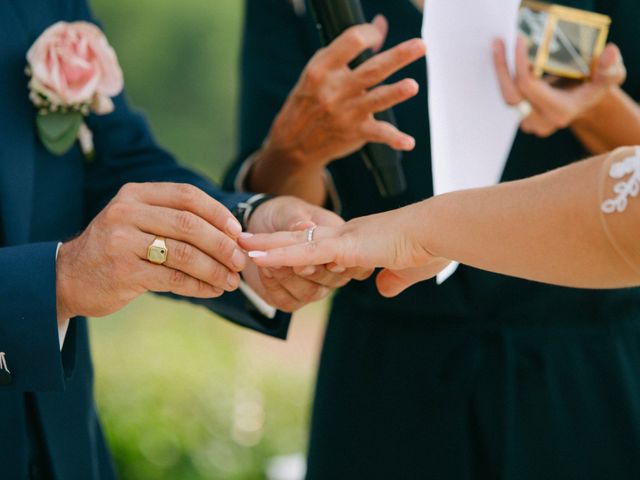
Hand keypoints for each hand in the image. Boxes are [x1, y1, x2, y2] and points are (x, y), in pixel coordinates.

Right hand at [56, 183, 245, 319]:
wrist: (68, 277)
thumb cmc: (117, 248)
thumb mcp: (138, 221)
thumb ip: (174, 219)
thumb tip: (231, 234)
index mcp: (136, 194)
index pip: (187, 195)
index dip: (218, 213)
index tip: (237, 232)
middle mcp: (126, 212)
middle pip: (189, 224)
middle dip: (221, 244)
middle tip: (240, 261)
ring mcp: (122, 242)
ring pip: (183, 253)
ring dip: (214, 269)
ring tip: (230, 281)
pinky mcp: (123, 272)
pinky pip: (172, 278)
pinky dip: (198, 285)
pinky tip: (212, 290)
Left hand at [240, 206, 450, 297]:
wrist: (438, 233)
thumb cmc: (429, 249)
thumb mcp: (405, 271)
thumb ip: (392, 279)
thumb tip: (383, 288)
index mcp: (356, 241)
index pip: (318, 243)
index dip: (297, 246)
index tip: (278, 249)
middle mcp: (343, 236)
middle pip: (298, 238)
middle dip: (270, 241)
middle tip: (243, 240)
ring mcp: (341, 240)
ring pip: (294, 243)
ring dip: (266, 247)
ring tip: (239, 246)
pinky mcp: (343, 246)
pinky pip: (304, 251)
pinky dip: (279, 255)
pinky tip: (258, 258)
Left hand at [241, 197, 372, 310]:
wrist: (260, 224)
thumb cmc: (283, 214)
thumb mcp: (289, 210)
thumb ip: (297, 219)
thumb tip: (307, 226)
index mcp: (339, 244)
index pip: (341, 257)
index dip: (326, 259)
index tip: (307, 257)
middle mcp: (331, 269)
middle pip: (328, 280)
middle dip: (305, 271)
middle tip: (286, 261)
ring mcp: (314, 286)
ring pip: (308, 293)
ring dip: (286, 277)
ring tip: (267, 261)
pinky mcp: (292, 297)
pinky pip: (287, 301)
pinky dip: (274, 286)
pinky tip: (264, 269)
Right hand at [248, 16, 424, 201]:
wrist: (293, 142)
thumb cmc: (311, 100)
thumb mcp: (320, 70)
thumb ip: (349, 49)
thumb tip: (381, 25)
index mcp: (322, 69)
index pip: (350, 43)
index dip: (369, 34)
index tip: (378, 35)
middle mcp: (334, 90)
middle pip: (371, 70)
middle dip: (397, 57)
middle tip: (420, 46)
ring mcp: (346, 112)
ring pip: (376, 99)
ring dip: (395, 93)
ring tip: (412, 86)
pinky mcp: (355, 132)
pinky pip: (378, 134)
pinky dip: (394, 139)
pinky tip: (408, 142)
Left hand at [493, 37, 625, 136]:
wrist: (585, 104)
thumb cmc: (595, 87)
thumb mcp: (608, 77)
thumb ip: (609, 68)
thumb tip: (609, 53)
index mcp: (560, 111)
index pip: (529, 87)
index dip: (520, 64)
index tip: (519, 41)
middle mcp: (542, 121)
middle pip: (511, 97)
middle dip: (502, 69)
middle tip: (498, 44)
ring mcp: (530, 123)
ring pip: (507, 98)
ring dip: (501, 72)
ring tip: (498, 47)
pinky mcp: (523, 118)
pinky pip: (509, 97)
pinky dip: (506, 78)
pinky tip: (503, 59)